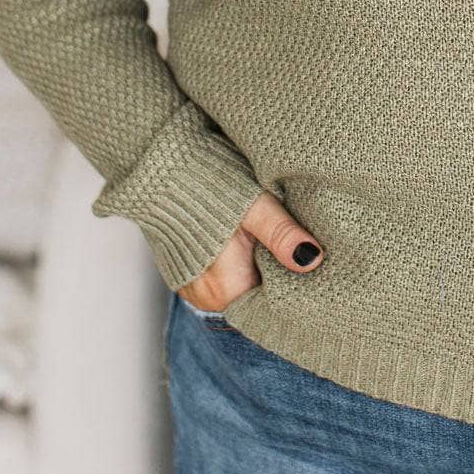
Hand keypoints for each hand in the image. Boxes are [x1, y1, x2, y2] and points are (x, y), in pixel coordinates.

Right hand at [176, 189, 323, 313]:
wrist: (160, 168)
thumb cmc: (208, 185)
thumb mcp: (254, 207)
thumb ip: (282, 235)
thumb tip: (313, 259)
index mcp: (224, 292)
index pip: (270, 304)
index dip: (292, 284)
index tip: (310, 264)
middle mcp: (205, 299)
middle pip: (256, 296)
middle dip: (277, 274)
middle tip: (296, 246)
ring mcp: (194, 288)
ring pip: (241, 285)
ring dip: (258, 266)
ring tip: (268, 240)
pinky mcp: (188, 273)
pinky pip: (223, 276)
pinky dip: (239, 262)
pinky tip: (246, 239)